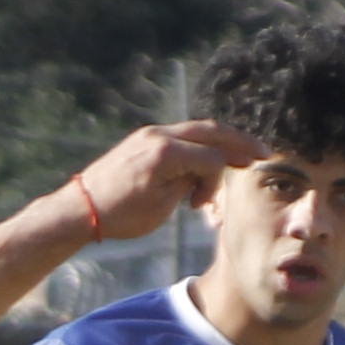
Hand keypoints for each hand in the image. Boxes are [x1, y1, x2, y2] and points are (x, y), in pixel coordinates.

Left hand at [63, 119, 255, 243]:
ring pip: (196, 131)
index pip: (212, 157)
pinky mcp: (143, 140)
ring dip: (219, 144)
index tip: (204, 205)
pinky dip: (198, 147)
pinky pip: (180, 136)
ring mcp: (150, 134)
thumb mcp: (161, 206)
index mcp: (165, 153)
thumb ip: (189, 183)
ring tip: (240, 157)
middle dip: (239, 142)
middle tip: (263, 153)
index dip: (219, 180)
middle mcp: (159, 136)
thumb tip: (206, 172)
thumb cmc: (120, 214)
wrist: (81, 208)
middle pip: (210, 131)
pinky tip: (207, 161)